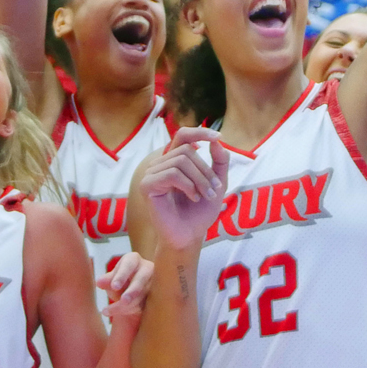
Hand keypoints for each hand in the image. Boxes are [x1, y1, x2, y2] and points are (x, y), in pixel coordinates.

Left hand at [99, 251, 155, 320]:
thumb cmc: (120, 281)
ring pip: (143, 295)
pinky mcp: (157, 296)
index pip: (128, 265)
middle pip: (141, 279)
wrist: (132, 292)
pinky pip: (146, 304)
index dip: (121, 275)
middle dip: (132, 291)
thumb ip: (106, 280)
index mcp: (133, 259)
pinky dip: (133, 310)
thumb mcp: (112, 279)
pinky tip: (119, 312)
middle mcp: (147, 268)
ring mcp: (154, 282)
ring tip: (109, 311)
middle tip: (123, 301)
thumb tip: (99, 282)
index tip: (114, 286)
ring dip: (129, 305)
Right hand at [140, 126, 229, 250]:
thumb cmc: (200, 211)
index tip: (218, 137)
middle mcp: (160, 164)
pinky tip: (193, 198)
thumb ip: (220, 161)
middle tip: (215, 189)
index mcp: (174, 160)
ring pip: (180, 161)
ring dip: (200, 179)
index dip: (200, 132)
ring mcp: (151, 174)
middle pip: (187, 150)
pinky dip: (188, 186)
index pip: (183, 135)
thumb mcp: (217, 183)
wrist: (190, 235)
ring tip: (205, 196)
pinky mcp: (146, 186)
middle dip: (205, 170)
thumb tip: (217, 141)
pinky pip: (172, 174)